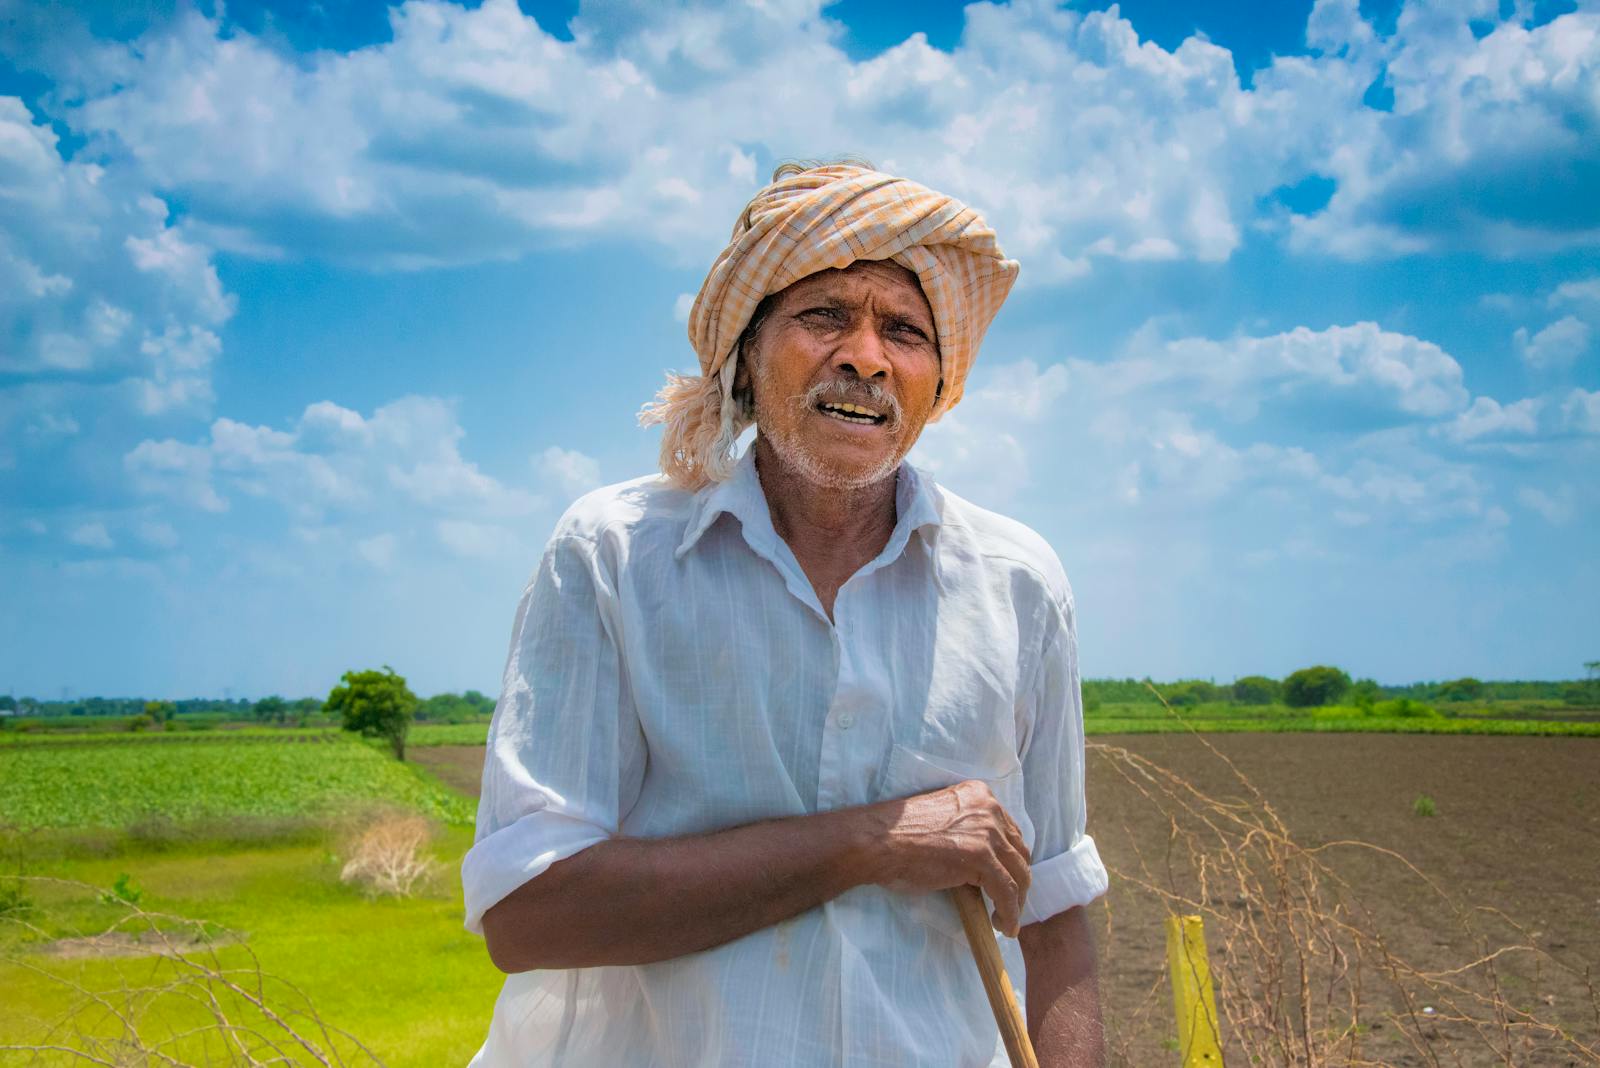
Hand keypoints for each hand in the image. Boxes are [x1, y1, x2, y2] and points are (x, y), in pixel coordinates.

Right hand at [866, 779, 1031, 935]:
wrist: (880, 840)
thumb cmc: (900, 835)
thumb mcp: (944, 821)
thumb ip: (969, 831)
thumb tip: (987, 865)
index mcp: (979, 795)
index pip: (1010, 832)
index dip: (1011, 860)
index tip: (1006, 880)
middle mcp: (989, 808)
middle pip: (1019, 851)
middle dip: (1018, 880)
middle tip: (1007, 903)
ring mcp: (987, 831)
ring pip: (1018, 873)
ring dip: (1016, 901)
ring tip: (1006, 920)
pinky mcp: (982, 857)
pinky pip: (1006, 891)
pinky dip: (1009, 912)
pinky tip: (1004, 926)